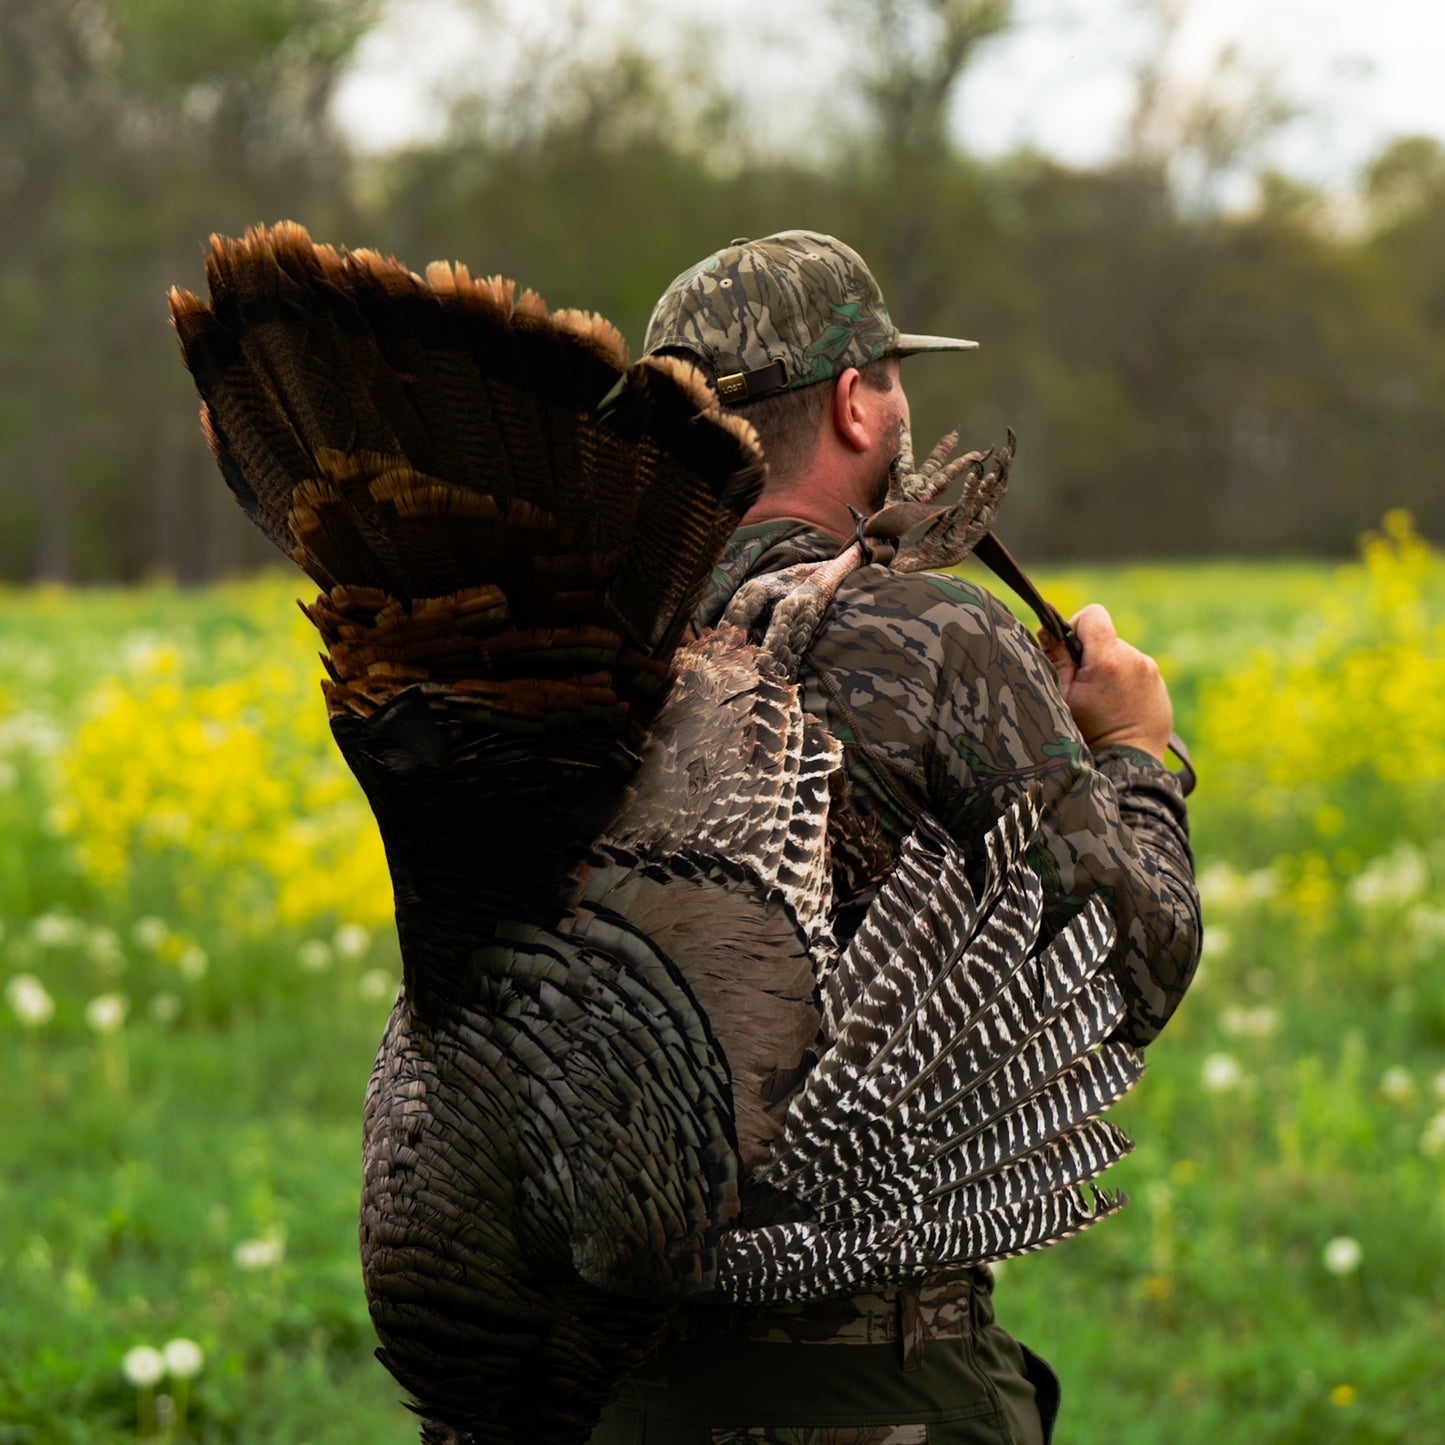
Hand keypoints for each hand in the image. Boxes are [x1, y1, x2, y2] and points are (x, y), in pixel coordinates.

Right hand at [1038, 604, 1173, 759]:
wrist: (1128, 765)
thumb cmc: (1088, 734)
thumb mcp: (1062, 697)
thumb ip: (1055, 659)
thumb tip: (1045, 629)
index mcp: (1108, 659)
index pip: (1093, 614)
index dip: (1076, 626)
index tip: (1070, 652)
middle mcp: (1135, 659)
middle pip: (1106, 638)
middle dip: (1092, 655)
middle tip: (1084, 688)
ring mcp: (1151, 672)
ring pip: (1121, 656)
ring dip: (1109, 670)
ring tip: (1103, 702)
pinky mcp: (1160, 686)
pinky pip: (1137, 672)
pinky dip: (1125, 683)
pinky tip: (1118, 709)